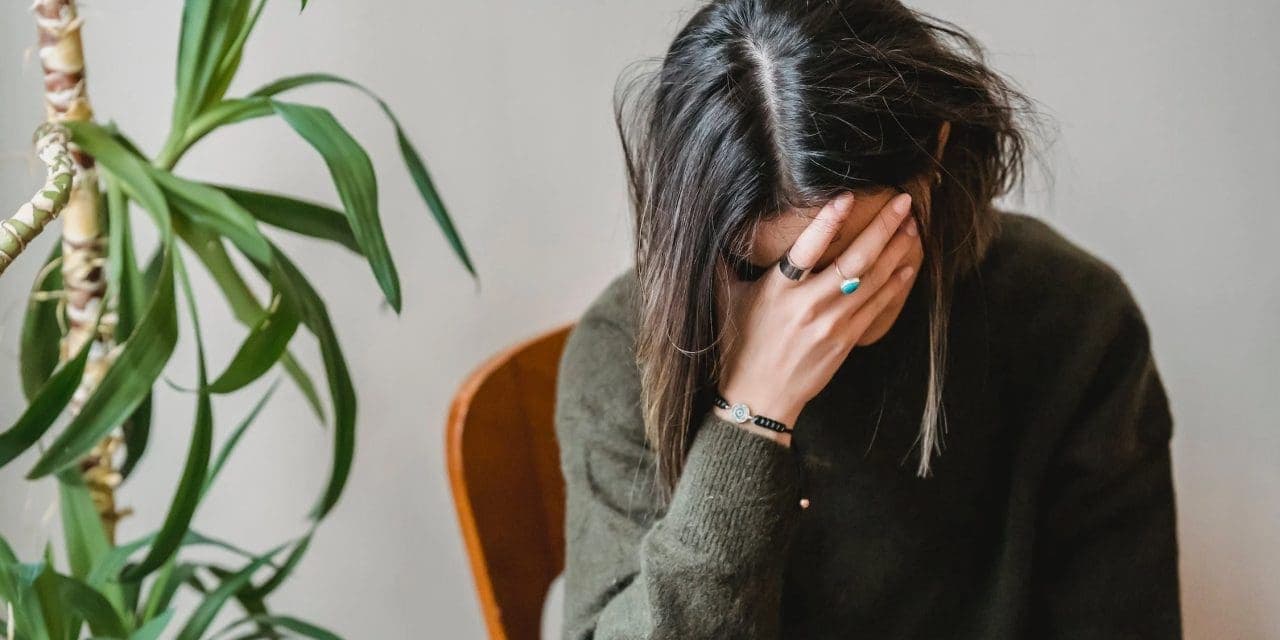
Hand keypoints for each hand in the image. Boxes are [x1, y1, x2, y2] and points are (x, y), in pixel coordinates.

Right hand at [714, 191, 919, 445]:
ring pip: (873, 279)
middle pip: (855, 260)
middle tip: (903, 202)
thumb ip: (725, 264)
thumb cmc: (739, 346)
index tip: (847, 196)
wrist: (759, 397)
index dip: (827, 221)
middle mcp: (809, 305)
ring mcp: (832, 323)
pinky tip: (907, 265)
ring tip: (911, 225)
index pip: (806, 248)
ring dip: (896, 250)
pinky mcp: (846, 340)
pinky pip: (877, 306)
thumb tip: (718, 228)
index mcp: (778, 290)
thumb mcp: (727, 300)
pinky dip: (894, 283)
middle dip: (882, 227)